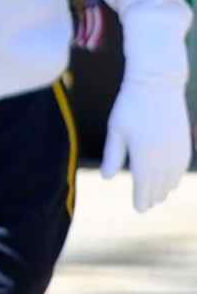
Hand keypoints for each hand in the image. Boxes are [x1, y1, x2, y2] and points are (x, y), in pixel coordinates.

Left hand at [99, 78, 190, 213]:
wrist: (157, 85)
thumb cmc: (130, 106)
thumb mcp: (116, 130)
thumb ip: (113, 155)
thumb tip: (108, 178)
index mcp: (144, 156)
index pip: (143, 186)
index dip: (141, 199)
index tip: (138, 209)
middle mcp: (163, 157)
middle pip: (159, 185)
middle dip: (152, 197)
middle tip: (146, 207)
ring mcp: (177, 150)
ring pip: (173, 179)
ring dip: (165, 189)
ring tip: (157, 197)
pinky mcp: (185, 142)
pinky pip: (182, 167)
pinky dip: (176, 177)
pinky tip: (172, 182)